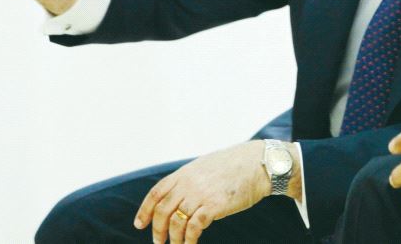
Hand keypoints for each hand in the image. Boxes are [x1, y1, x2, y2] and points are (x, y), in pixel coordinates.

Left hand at [134, 140, 299, 243]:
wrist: (260, 164)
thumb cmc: (236, 165)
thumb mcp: (206, 165)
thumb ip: (190, 178)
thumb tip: (178, 192)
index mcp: (185, 172)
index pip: (156, 193)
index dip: (145, 210)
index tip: (140, 224)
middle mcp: (189, 183)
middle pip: (163, 210)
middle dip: (158, 229)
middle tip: (158, 241)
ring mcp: (200, 195)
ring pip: (176, 222)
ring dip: (173, 239)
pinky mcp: (214, 206)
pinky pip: (194, 229)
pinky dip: (189, 240)